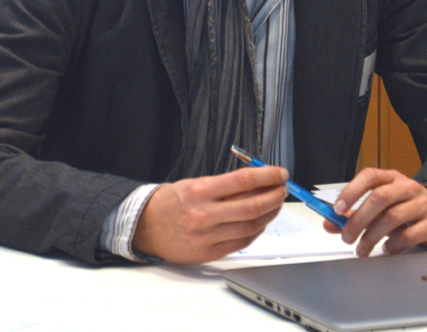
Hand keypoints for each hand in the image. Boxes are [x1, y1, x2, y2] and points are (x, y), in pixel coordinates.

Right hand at [131, 167, 287, 263]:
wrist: (144, 227)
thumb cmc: (169, 204)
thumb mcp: (192, 185)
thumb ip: (223, 185)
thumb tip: (257, 182)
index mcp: (198, 191)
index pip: (242, 180)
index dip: (266, 176)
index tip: (279, 173)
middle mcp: (203, 214)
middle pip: (252, 205)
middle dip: (274, 196)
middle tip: (282, 189)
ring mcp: (207, 236)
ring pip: (251, 226)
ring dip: (269, 213)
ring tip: (275, 204)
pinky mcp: (209, 253)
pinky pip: (242, 242)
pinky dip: (257, 231)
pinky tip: (261, 222)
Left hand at [326, 168, 426, 255]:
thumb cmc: (408, 211)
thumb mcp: (382, 208)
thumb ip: (354, 214)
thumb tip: (329, 223)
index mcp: (392, 178)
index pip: (369, 176)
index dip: (351, 191)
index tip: (337, 209)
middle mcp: (408, 186)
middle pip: (378, 198)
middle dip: (358, 220)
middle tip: (347, 238)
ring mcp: (424, 203)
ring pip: (392, 217)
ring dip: (372, 237)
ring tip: (362, 249)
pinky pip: (409, 234)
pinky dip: (393, 245)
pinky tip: (387, 249)